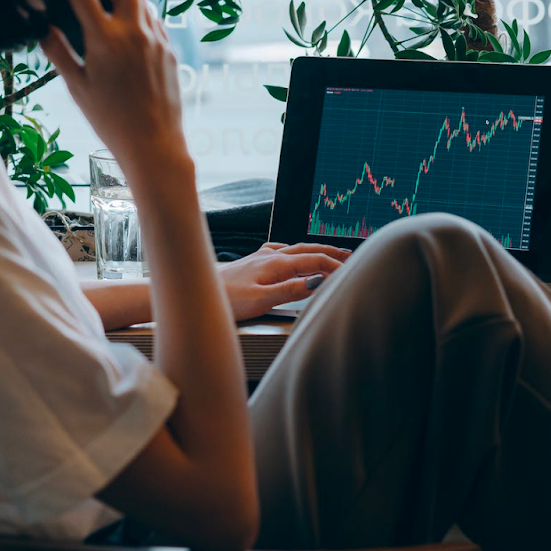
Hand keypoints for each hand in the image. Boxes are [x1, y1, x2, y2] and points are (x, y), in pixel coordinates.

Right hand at [40, 0, 187, 174]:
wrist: (155, 145)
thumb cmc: (110, 120)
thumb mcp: (76, 86)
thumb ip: (58, 51)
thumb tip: (44, 27)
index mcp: (104, 38)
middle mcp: (134, 31)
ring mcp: (157, 39)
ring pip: (144, 2)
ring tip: (111, 16)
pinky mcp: (171, 50)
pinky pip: (155, 23)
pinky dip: (141, 21)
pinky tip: (130, 42)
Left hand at [217, 243, 351, 319]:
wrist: (198, 291)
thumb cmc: (227, 299)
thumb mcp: (261, 300)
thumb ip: (290, 290)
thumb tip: (317, 282)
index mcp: (277, 264)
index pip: (314, 262)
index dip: (335, 266)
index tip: (352, 272)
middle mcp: (271, 255)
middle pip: (309, 251)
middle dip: (331, 253)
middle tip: (352, 256)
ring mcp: (262, 256)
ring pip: (296, 249)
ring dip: (316, 251)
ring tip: (331, 253)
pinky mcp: (254, 261)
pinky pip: (281, 250)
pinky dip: (295, 251)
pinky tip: (292, 253)